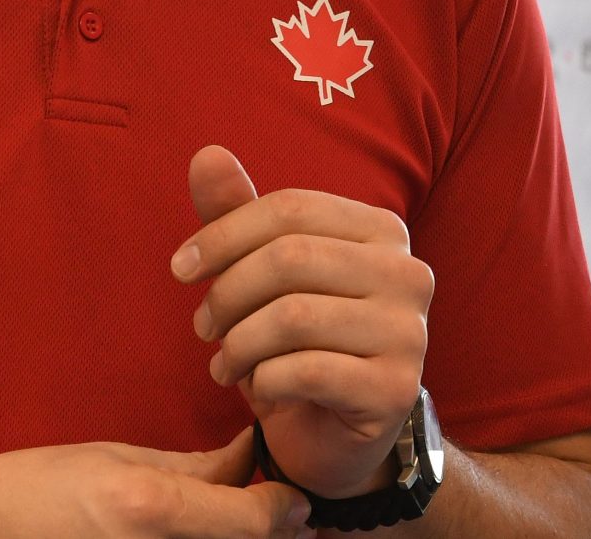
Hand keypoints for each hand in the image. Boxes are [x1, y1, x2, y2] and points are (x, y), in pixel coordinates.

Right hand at [0, 428, 311, 538]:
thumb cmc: (43, 486)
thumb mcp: (123, 459)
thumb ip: (195, 467)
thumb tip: (248, 459)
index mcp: (150, 508)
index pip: (252, 522)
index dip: (284, 510)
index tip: (294, 500)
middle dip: (267, 533)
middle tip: (276, 515)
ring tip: (237, 522)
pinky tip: (200, 532)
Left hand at [172, 146, 432, 498]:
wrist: (338, 436)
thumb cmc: (298, 345)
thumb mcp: (263, 277)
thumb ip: (238, 215)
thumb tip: (206, 154)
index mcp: (382, 230)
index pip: (290, 208)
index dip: (223, 234)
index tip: (180, 268)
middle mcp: (408, 273)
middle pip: (289, 258)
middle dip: (227, 293)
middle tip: (202, 327)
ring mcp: (410, 332)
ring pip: (292, 316)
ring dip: (239, 343)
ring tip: (223, 363)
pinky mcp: (396, 389)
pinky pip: (304, 371)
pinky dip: (263, 380)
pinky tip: (257, 389)